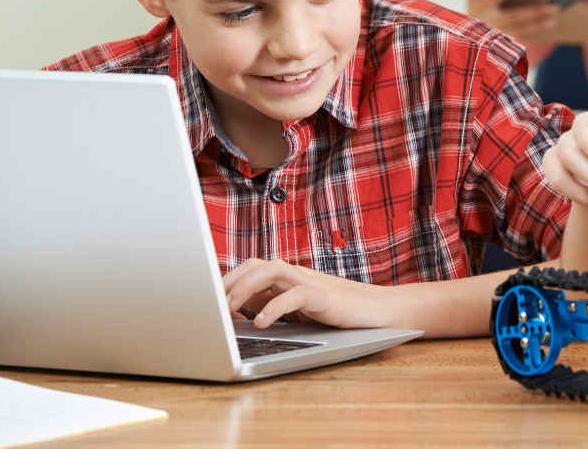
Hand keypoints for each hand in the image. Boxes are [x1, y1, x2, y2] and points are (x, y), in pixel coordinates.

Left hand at [224, 258, 397, 329]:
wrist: (382, 312)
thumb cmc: (340, 313)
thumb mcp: (299, 311)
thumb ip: (272, 304)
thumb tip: (236, 311)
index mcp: (289, 278)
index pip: (250, 268)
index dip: (225, 281)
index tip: (204, 301)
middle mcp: (297, 275)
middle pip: (255, 263)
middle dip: (228, 281)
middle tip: (209, 305)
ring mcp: (311, 283)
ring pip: (271, 269)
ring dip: (245, 287)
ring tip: (229, 310)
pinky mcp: (325, 297)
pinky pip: (295, 295)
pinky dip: (274, 307)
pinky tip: (262, 323)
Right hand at [465, 0, 559, 40]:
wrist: (481, 38)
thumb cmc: (491, 9)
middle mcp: (478, 13)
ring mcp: (489, 28)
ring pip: (513, 18)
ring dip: (535, 11)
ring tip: (554, 5)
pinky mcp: (501, 40)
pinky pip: (521, 32)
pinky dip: (537, 26)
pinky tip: (552, 21)